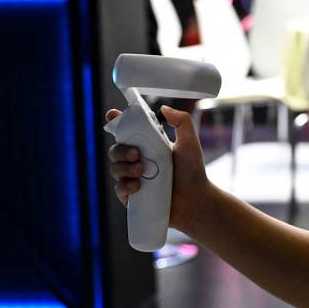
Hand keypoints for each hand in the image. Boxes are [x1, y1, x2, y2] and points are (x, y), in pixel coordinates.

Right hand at [105, 104, 212, 232]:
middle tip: (137, 154)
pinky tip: (137, 186)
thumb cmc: (193, 171)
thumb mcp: (189, 142)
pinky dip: (125, 186)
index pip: (125, 131)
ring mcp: (133, 178)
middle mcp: (137, 160)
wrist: (195, 200)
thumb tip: (163, 108)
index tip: (113, 115)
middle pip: (115, 150)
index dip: (115, 122)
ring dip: (124, 168)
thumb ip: (182, 121)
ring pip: (115, 169)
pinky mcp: (132, 196)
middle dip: (121, 150)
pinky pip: (119, 189)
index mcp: (146, 145)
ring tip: (142, 171)